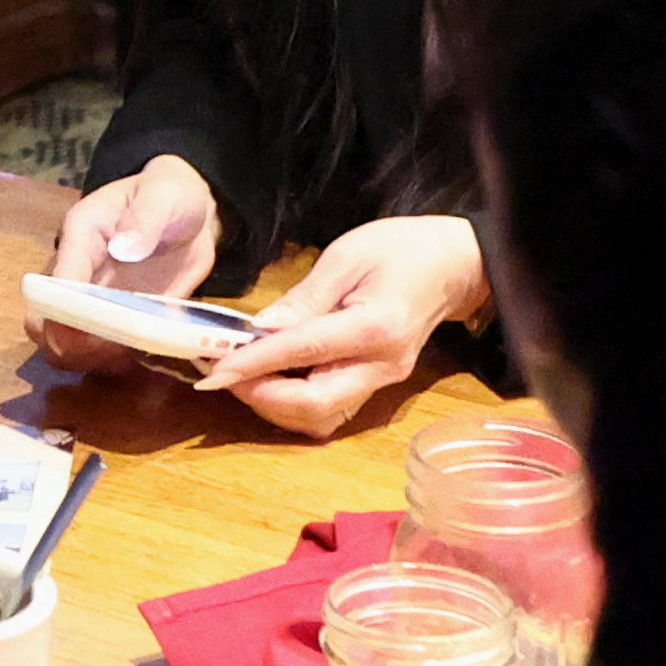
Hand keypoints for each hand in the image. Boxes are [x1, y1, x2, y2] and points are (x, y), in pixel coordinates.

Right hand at [32, 156, 217, 371]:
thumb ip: (145, 217)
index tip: (85, 334)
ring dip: (88, 360)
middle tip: (107, 351)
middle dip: (66, 345)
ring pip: (64, 346)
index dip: (62, 311)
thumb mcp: (162, 195)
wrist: (192, 211)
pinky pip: (99, 354)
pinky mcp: (117, 320)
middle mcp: (78, 273)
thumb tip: (124, 248)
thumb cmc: (170, 195)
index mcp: (81, 237)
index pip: (54, 281)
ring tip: (126, 356)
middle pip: (42, 322)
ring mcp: (94, 301)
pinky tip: (136, 356)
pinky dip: (111, 363)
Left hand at [191, 214, 486, 438]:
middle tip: (221, 372)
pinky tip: (269, 378)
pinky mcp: (378, 385)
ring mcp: (382, 381)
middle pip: (315, 406)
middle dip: (260, 396)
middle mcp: (381, 366)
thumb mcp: (346, 257)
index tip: (213, 371)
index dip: (253, 365)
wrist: (453, 265)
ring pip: (320, 417)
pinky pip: (330, 409)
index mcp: (375, 327)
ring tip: (239, 374)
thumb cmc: (400, 249)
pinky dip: (293, 404)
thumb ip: (303, 299)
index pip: (304, 353)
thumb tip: (259, 330)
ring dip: (273, 405)